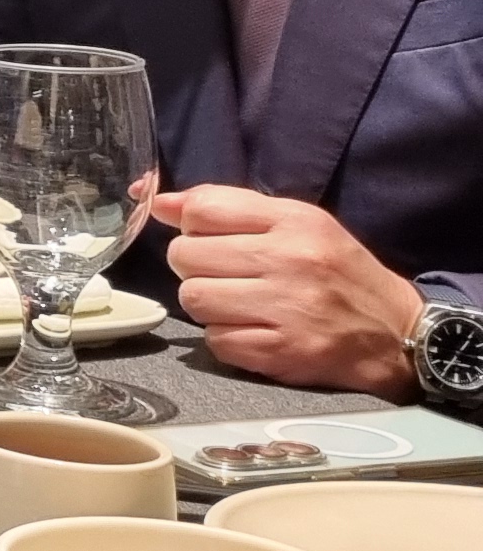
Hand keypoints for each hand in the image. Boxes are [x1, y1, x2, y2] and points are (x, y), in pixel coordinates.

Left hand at [153, 184, 423, 395]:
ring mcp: (286, 308)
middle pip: (184, 256)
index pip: (202, 208)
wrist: (396, 333)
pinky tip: (254, 330)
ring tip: (239, 303)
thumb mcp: (295, 223)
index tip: (205, 236)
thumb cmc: (337, 272)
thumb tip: (154, 200)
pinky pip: (214, 340)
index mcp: (294, 221)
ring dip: (207, 304)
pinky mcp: (280, 351)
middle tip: (225, 275)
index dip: (189, 224)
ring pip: (193, 299)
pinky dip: (226, 338)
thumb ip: (226, 207)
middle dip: (195, 267)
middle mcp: (289, 260)